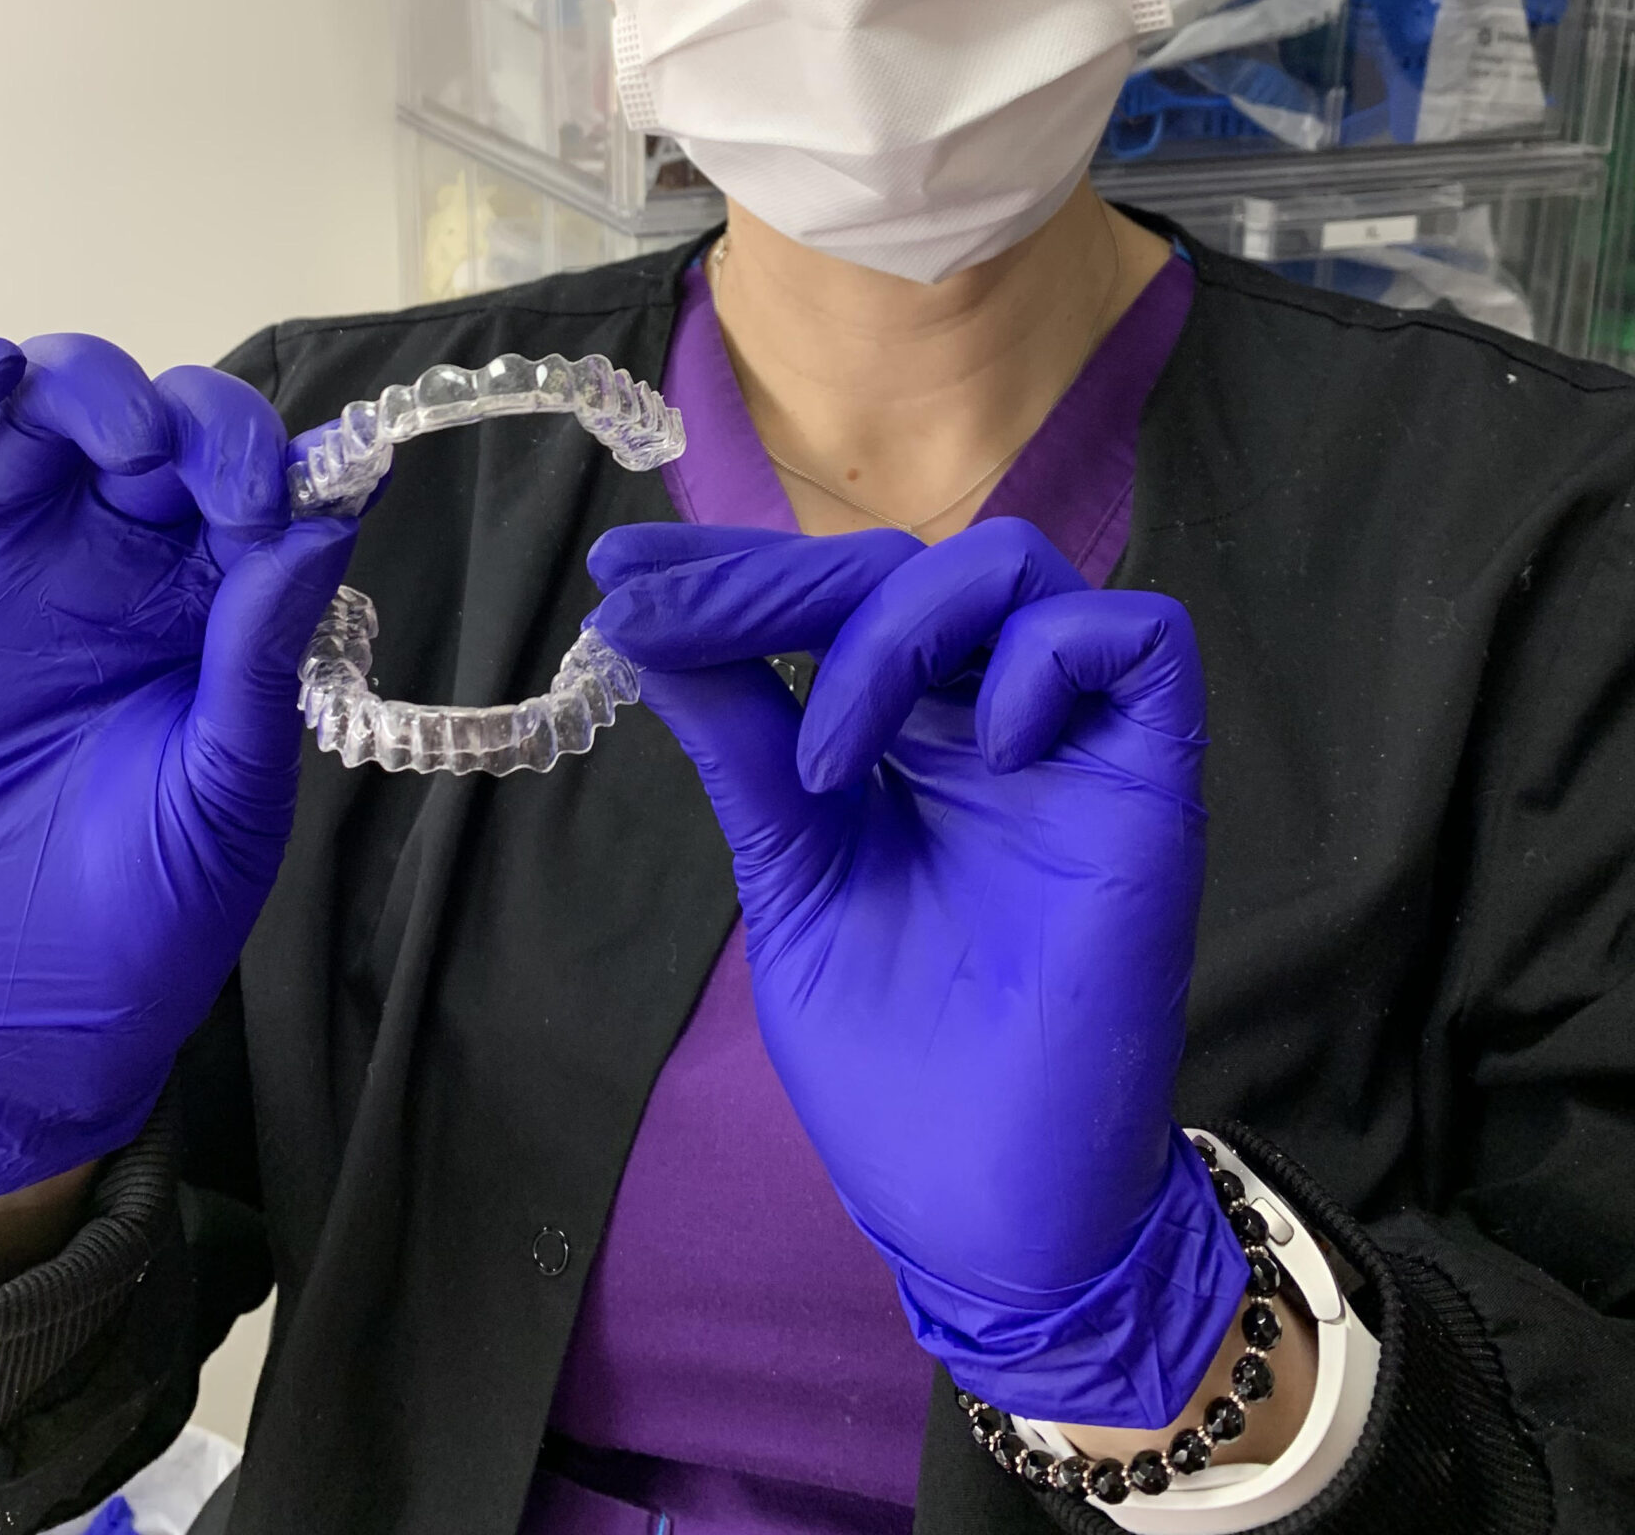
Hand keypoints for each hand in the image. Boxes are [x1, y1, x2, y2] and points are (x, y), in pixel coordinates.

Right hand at [0, 336, 355, 1206]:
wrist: (12, 1008)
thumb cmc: (147, 906)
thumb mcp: (230, 788)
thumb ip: (261, 656)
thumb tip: (322, 526)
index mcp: (212, 595)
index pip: (250, 477)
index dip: (270, 460)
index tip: (285, 495)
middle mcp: (118, 555)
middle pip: (157, 424)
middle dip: (194, 422)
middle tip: (213, 482)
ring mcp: (12, 554)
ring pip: (43, 410)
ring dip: (86, 384)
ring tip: (125, 437)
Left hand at [591, 519, 1248, 1426]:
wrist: (975, 1205)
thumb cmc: (891, 1059)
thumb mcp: (791, 873)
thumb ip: (743, 744)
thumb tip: (642, 618)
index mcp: (908, 735)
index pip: (829, 603)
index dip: (730, 573)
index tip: (617, 571)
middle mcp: (990, 718)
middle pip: (905, 566)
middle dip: (775, 582)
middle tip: (670, 620)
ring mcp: (1073, 745)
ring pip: (1015, 567)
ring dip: (897, 624)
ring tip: (828, 753)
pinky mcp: (1153, 783)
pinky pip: (1140, 638)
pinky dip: (1046, 657)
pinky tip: (983, 743)